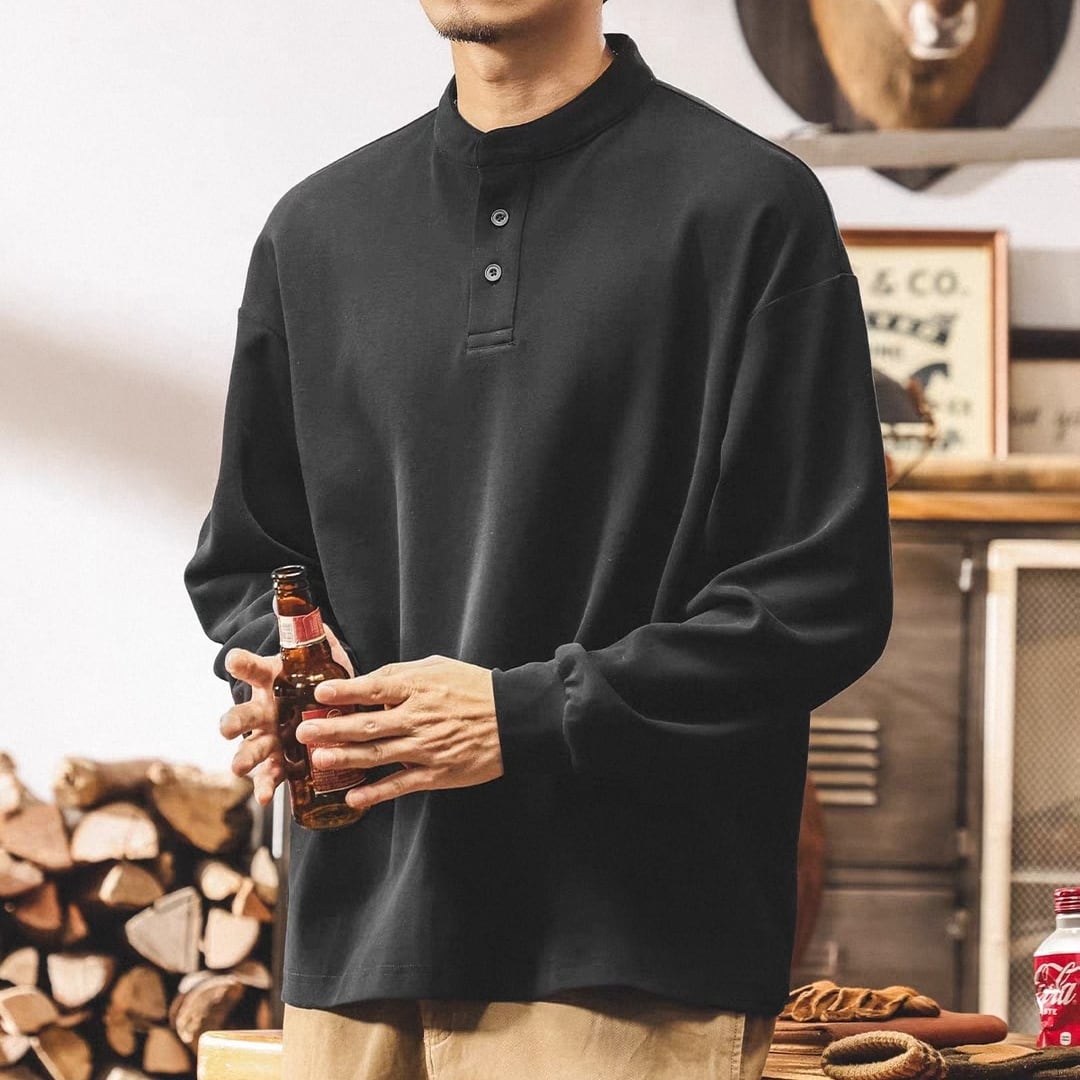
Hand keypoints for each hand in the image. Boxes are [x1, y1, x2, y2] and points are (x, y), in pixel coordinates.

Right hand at [220, 628, 353, 805]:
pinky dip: (265, 785)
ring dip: (244, 758)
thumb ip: (307, 630)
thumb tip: (287, 601)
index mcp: (269, 679)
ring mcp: (269, 736)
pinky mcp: (281, 760)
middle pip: (241, 714)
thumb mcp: (317, 651)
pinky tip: (264, 796)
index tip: (235, 659)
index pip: (249, 668)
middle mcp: (263, 708)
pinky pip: (271, 773)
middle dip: (233, 721)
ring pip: (251, 748)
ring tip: (240, 768)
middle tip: (228, 728)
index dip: (242, 663)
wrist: (331, 704)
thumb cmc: (319, 675)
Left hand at [295, 654, 503, 810]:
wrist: (513, 718)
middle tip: (303, 732)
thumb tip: (369, 682)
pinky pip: (401, 784)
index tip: (320, 693)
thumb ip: (404, 674)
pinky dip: (376, 793)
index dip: (346, 691)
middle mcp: (419, 718)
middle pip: (368, 724)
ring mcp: (427, 748)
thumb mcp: (440, 668)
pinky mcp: (437, 773)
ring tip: (317, 760)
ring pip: (378, 755)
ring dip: (345, 758)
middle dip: (332, 729)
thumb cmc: (475, 689)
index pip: (376, 687)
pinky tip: (353, 797)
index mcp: (420, 688)